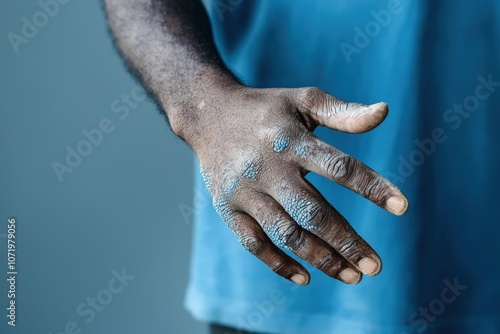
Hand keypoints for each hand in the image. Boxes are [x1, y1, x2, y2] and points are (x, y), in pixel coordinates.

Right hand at [183, 84, 407, 284]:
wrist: (208, 113)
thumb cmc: (265, 108)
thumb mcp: (302, 100)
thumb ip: (342, 112)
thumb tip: (384, 112)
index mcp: (289, 140)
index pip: (338, 168)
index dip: (372, 188)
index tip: (402, 207)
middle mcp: (267, 168)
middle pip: (313, 212)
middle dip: (347, 242)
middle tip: (376, 267)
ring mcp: (244, 191)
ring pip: (286, 233)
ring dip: (321, 259)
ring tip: (353, 276)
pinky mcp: (227, 207)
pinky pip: (252, 243)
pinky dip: (278, 263)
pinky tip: (305, 278)